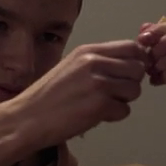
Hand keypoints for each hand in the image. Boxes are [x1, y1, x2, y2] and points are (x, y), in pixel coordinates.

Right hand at [6, 39, 148, 147]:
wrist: (28, 118)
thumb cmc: (47, 96)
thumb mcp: (71, 67)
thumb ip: (97, 62)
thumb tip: (126, 64)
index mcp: (88, 51)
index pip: (132, 47)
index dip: (136, 61)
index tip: (128, 74)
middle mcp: (95, 62)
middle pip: (138, 68)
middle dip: (131, 83)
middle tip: (114, 93)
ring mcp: (99, 83)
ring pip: (135, 90)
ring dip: (123, 101)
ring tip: (102, 105)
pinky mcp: (100, 105)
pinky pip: (125, 110)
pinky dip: (114, 116)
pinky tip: (96, 116)